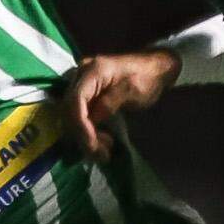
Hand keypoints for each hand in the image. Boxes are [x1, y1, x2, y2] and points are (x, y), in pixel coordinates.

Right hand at [59, 49, 179, 157]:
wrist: (154, 69)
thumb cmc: (147, 78)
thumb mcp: (133, 89)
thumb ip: (111, 101)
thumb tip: (93, 118)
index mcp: (93, 71)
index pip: (76, 99)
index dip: (80, 124)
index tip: (92, 144)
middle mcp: (81, 75)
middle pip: (70, 110)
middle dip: (82, 135)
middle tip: (101, 154)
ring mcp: (81, 85)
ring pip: (72, 116)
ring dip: (85, 136)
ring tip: (104, 151)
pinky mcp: (85, 95)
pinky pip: (79, 115)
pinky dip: (88, 131)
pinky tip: (102, 141)